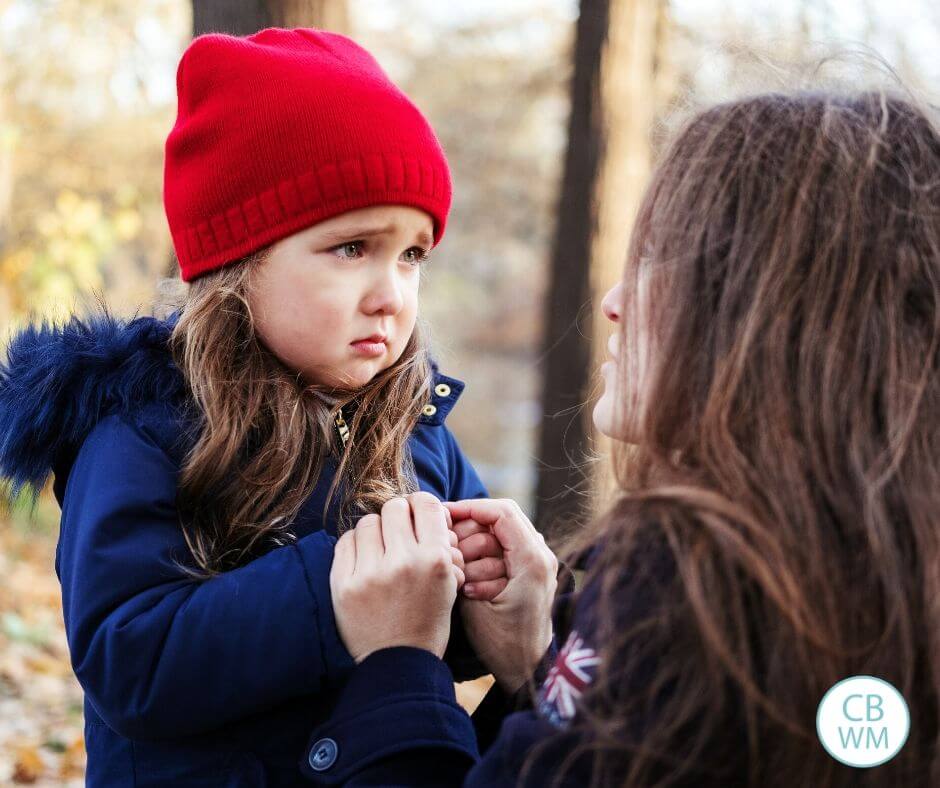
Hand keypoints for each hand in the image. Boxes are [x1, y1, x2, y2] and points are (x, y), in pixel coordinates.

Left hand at [330, 492, 465, 662]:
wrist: (398, 664)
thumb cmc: (427, 621)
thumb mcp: (449, 583)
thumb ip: (440, 545)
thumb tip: (425, 509)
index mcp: (434, 560)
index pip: (426, 504)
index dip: (421, 505)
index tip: (416, 514)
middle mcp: (403, 562)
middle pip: (394, 507)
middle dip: (398, 516)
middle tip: (397, 532)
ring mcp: (370, 573)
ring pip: (368, 522)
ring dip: (375, 531)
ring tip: (379, 550)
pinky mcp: (343, 585)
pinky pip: (345, 541)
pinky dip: (355, 546)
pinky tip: (363, 560)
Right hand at [444, 499, 557, 692]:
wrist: (528, 671)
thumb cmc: (502, 644)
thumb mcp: (474, 604)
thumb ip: (463, 566)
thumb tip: (446, 536)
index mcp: (532, 560)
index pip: (500, 512)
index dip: (468, 508)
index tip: (442, 517)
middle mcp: (541, 554)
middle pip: (499, 518)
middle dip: (469, 531)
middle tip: (448, 551)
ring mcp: (539, 561)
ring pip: (499, 533)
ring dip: (475, 546)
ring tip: (461, 572)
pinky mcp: (531, 570)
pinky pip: (504, 549)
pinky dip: (484, 557)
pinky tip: (469, 578)